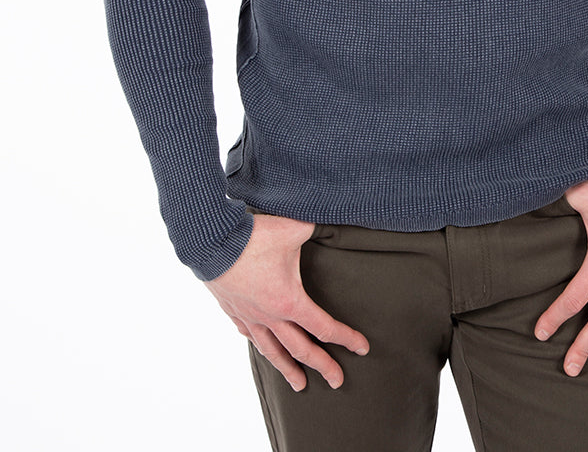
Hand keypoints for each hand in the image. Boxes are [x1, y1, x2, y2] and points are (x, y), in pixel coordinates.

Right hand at [206, 213, 369, 391]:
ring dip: (288, 369)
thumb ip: (318, 227)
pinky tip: (264, 349)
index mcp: (290, 302)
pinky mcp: (233, 310)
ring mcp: (250, 316)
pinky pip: (249, 335)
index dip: (346, 338)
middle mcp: (271, 316)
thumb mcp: (295, 228)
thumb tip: (333, 216)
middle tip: (337, 381)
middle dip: (323, 366)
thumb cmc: (254, 237)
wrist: (212, 241)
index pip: (324, 327)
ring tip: (300, 385)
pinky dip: (261, 346)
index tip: (362, 348)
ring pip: (272, 351)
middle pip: (302, 350)